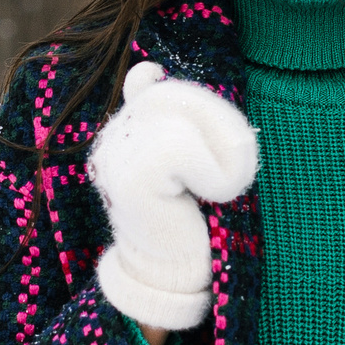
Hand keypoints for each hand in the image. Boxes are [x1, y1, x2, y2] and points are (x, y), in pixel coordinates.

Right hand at [86, 61, 258, 331]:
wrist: (176, 274)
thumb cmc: (193, 218)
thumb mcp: (191, 159)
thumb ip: (176, 118)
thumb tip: (144, 69)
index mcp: (125, 133)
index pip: (150, 86)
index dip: (174, 97)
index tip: (180, 127)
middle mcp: (113, 140)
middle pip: (178, 96)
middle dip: (220, 125)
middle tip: (231, 172)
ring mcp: (116, 156)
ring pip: (184, 120)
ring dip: (224, 154)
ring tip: (221, 188)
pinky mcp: (131, 178)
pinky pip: (185, 146)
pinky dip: (216, 173)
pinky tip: (211, 198)